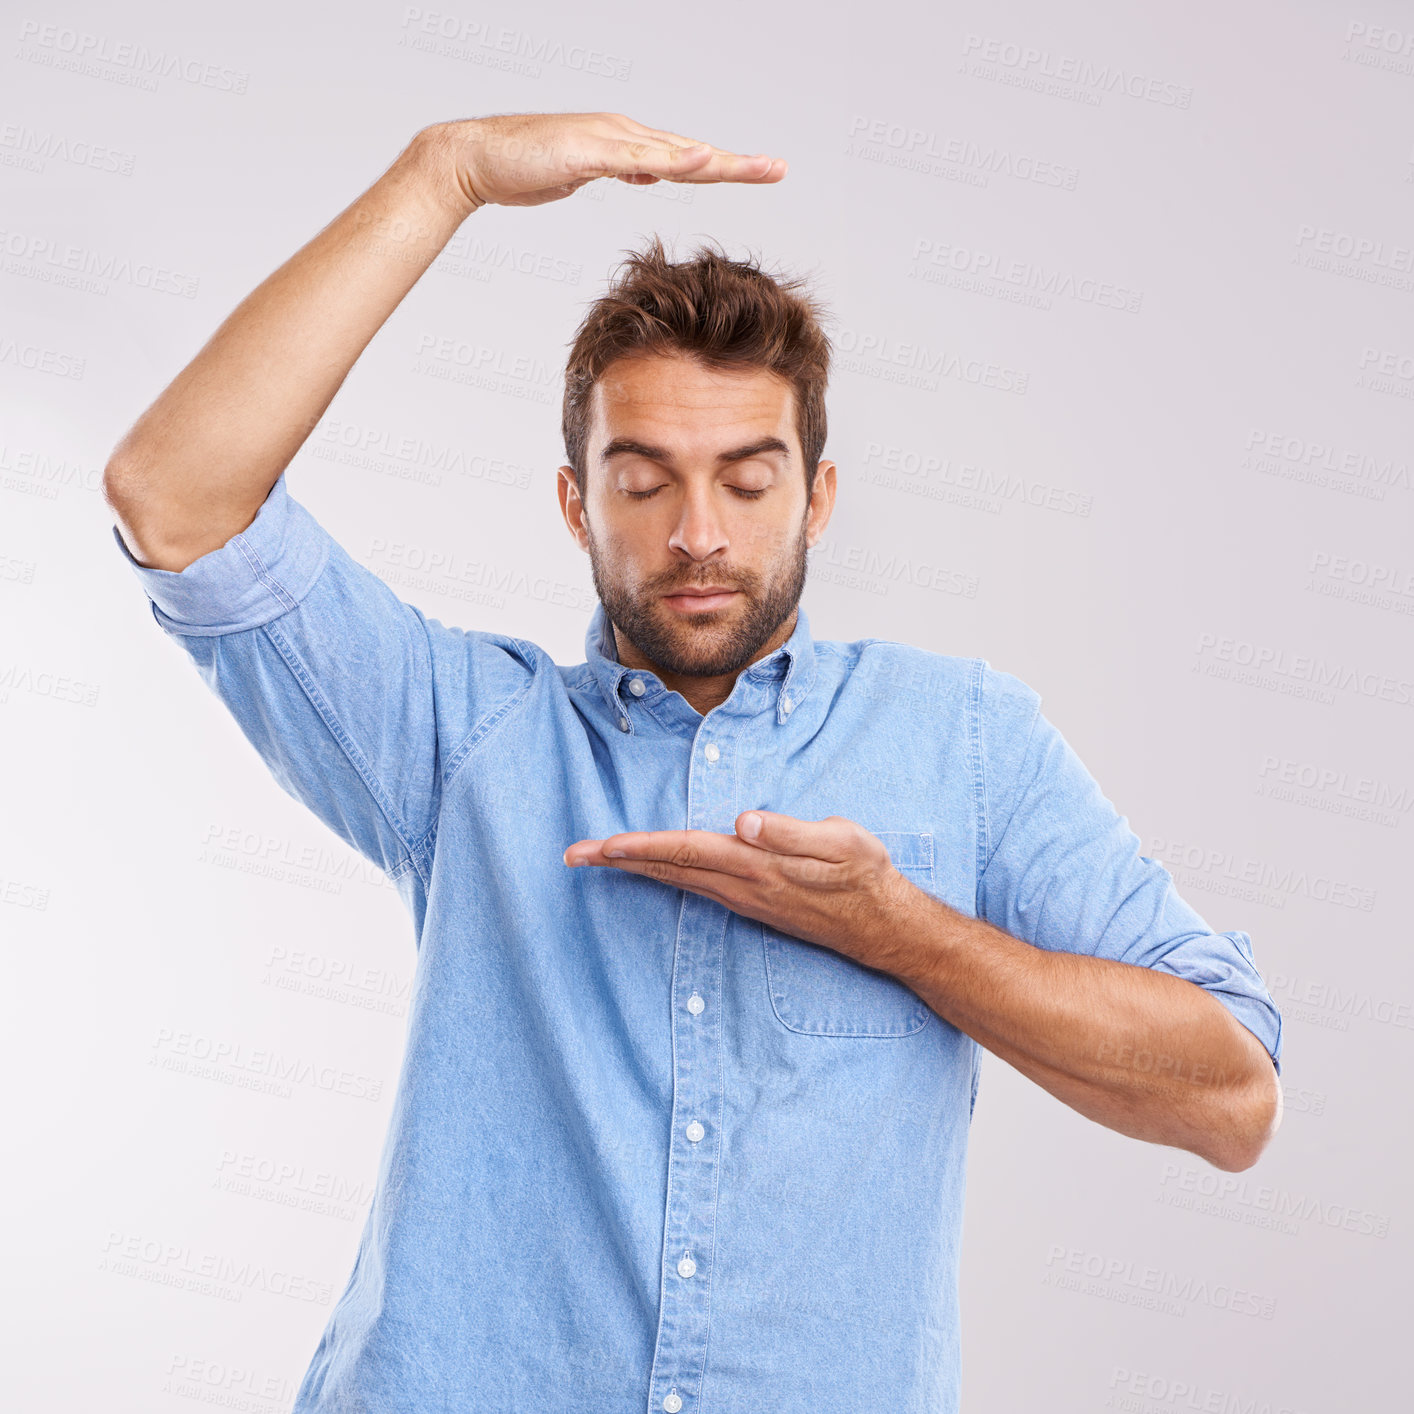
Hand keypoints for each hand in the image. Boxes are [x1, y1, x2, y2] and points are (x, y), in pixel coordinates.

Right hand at [424, 111, 786, 212]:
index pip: (683, 157)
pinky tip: (701, 161)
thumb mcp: (582, 175)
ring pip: (673, 152)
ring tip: (755, 168)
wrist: (474, 159)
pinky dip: (673, 160)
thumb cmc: (521, 169)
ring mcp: (606, 140)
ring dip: (715, 160)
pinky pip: (639, 159)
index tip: (759, 173)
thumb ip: (618, 170)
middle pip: (690, 151)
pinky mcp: (589, 152)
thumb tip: (648, 173)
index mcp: (624, 144)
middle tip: (779, 169)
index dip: (723, 166)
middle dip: (736, 162)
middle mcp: (622, 134)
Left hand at [563, 811, 919, 970]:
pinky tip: (653, 870)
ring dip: (636, 868)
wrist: (885, 928)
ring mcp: (745, 900)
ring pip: (678, 880)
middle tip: (572, 855)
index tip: (601, 845)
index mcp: (757, 867)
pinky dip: (665, 875)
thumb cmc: (865, 878)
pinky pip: (695, 888)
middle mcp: (742, 888)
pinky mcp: (752, 904)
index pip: (686, 851)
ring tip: (598, 858)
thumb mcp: (840, 844)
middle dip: (619, 860)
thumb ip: (790, 832)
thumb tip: (744, 820)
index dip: (641, 847)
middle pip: (669, 869)